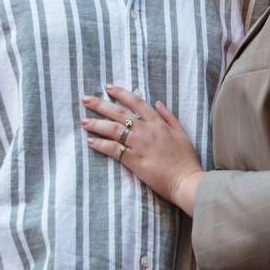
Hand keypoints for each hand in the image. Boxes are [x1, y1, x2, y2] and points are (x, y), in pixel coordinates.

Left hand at [82, 85, 202, 212]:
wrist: (186, 181)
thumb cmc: (186, 160)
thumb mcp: (181, 133)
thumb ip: (169, 116)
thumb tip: (157, 102)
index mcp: (158, 123)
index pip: (136, 102)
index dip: (120, 93)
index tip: (107, 87)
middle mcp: (147, 130)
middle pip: (119, 113)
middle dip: (100, 104)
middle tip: (85, 99)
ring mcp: (140, 145)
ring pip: (113, 129)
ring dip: (96, 124)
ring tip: (83, 120)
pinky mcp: (134, 160)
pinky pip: (113, 149)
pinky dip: (100, 144)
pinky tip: (90, 141)